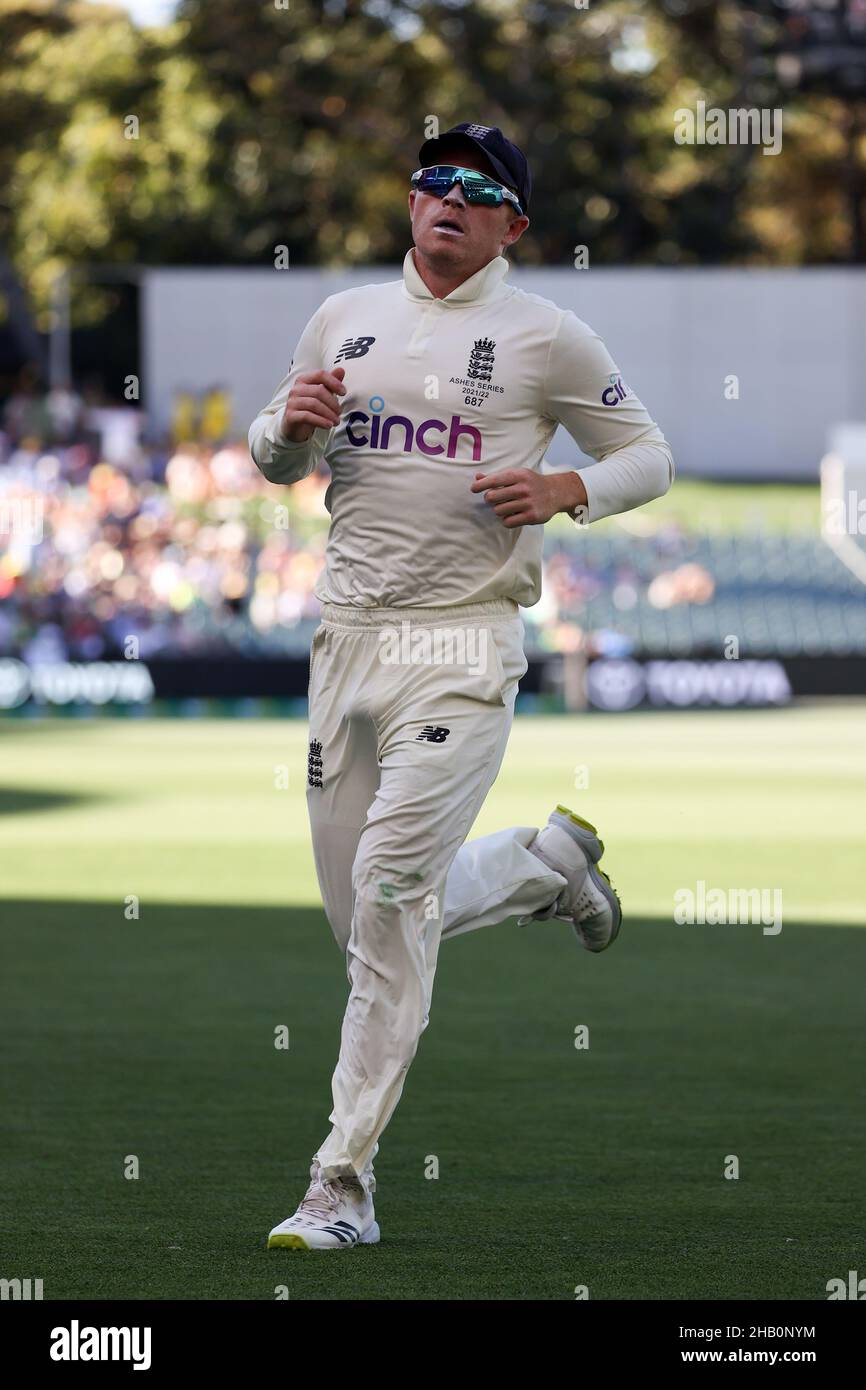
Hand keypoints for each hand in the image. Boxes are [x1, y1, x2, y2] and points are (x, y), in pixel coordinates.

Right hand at [281, 367, 346, 442]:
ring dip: (329, 414)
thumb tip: (341, 370)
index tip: (343, 392)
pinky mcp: (290, 415)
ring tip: (336, 421)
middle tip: (339, 412)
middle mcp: (296, 389)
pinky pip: (307, 416)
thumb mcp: (321, 395)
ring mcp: (292, 402)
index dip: (334, 382)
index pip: (320, 374)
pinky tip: (329, 425)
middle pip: (319, 391)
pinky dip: (321, 421)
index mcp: (304, 380)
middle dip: (333, 403)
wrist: (294, 426)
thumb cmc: (310, 408)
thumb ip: (330, 383)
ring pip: (314, 404)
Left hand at [470, 468, 587, 527]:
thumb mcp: (517, 475)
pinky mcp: (531, 516)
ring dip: (499, 510)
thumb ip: (497, 477)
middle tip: (495, 500)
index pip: (494, 480)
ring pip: (498, 511)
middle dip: (490, 499)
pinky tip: (512, 516)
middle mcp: (523, 488)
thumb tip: (477, 477)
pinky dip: (506, 520)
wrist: (556, 492)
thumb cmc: (531, 483)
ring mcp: (528, 503)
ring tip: (507, 507)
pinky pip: (508, 522)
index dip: (481, 485)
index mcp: (518, 475)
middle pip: (492, 497)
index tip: (474, 489)